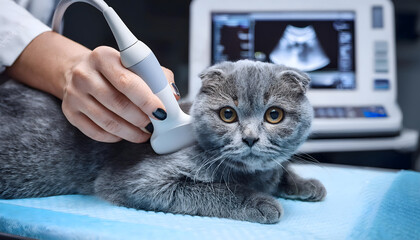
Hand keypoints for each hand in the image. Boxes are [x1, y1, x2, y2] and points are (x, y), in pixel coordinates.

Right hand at [62, 46, 178, 142]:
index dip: (146, 100)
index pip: (126, 81)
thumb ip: (157, 77)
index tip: (162, 112)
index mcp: (103, 56)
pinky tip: (126, 134)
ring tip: (145, 133)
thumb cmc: (116, 70)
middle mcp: (84, 74)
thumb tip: (172, 96)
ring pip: (107, 121)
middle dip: (141, 119)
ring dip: (131, 132)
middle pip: (117, 103)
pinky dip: (115, 137)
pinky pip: (96, 132)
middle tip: (154, 125)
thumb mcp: (135, 64)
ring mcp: (73, 94)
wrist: (79, 72)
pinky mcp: (69, 112)